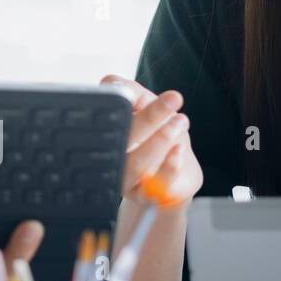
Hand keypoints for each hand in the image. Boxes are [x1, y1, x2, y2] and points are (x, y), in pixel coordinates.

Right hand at [101, 75, 202, 205]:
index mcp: (101, 129)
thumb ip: (128, 90)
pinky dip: (168, 166)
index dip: (116, 102)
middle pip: (121, 137)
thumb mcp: (143, 103)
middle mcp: (108, 154)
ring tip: (180, 121)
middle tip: (173, 99)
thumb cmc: (154, 133)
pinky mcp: (143, 195)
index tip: (134, 92)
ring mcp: (123, 177)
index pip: (102, 114)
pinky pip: (155, 185)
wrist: (175, 171)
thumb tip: (114, 85)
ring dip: (160, 140)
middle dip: (148, 118)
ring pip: (135, 163)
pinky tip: (179, 150)